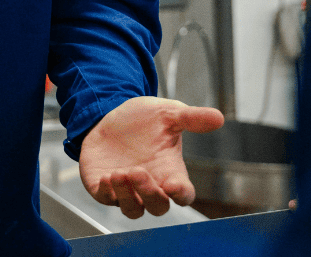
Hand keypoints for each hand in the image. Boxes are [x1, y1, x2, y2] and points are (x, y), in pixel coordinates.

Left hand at [79, 96, 223, 218]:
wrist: (110, 115)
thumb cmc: (144, 120)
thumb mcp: (167, 114)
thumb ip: (190, 118)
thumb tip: (218, 117)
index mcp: (171, 173)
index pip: (183, 194)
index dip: (181, 194)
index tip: (175, 186)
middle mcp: (151, 185)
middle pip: (158, 207)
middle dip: (149, 194)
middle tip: (137, 171)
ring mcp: (127, 189)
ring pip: (133, 210)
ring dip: (127, 197)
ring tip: (118, 173)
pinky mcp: (104, 186)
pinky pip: (106, 199)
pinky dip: (106, 193)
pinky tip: (105, 178)